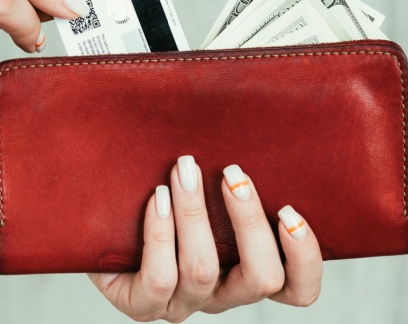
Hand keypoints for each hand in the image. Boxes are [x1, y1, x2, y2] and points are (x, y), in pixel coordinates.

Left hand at [88, 157, 322, 321]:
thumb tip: (253, 104)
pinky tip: (158, 199)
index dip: (304, 257)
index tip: (290, 209)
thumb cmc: (165, 194)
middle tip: (234, 173)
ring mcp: (183, 302)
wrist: (104, 224)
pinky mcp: (143, 303)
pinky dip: (160, 234)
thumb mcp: (208, 186)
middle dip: (249, 220)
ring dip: (195, 214)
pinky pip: (159, 278)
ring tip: (184, 170)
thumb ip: (234, 171)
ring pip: (203, 271)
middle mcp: (222, 294)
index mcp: (247, 272)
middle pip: (260, 278)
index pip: (297, 289)